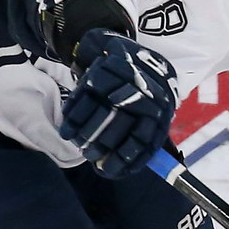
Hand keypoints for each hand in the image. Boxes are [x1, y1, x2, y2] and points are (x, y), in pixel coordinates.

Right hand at [59, 29, 177, 179]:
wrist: (137, 58)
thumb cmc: (146, 98)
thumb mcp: (154, 118)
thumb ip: (142, 143)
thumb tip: (122, 170)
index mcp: (160, 112)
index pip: (142, 140)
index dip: (123, 158)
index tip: (107, 170)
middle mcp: (144, 96)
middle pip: (118, 125)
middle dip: (101, 145)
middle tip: (90, 155)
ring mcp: (122, 82)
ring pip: (99, 111)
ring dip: (85, 133)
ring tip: (78, 144)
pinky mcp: (102, 71)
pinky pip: (84, 97)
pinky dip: (73, 116)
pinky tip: (68, 130)